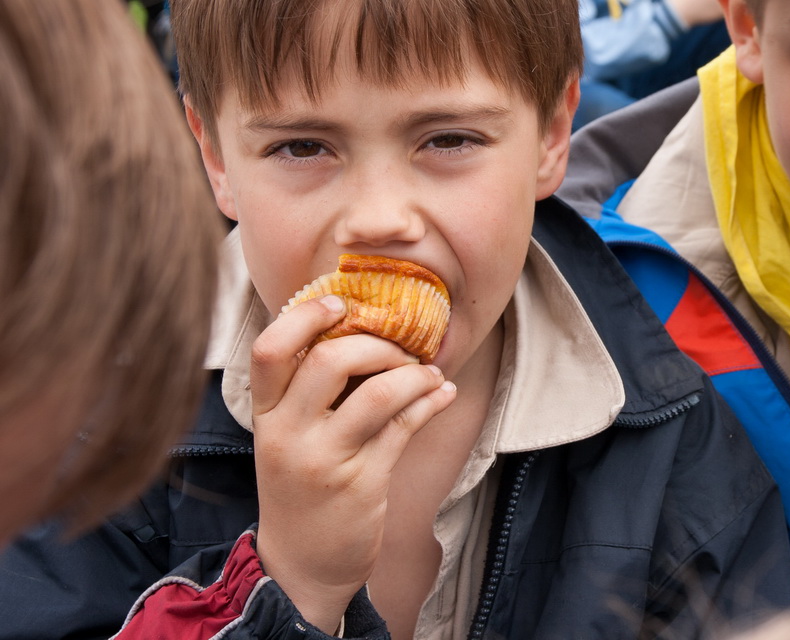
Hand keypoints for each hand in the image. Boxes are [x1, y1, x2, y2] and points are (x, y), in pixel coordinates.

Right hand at [251, 295, 455, 631]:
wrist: (301, 565)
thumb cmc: (302, 485)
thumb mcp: (287, 437)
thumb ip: (308, 391)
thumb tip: (358, 328)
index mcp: (265, 416)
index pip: (269, 350)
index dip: (304, 317)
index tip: (340, 304)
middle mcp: (288, 435)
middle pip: (328, 361)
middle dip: (376, 343)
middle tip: (401, 349)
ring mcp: (325, 461)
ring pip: (377, 393)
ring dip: (414, 374)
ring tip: (430, 373)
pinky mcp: (363, 483)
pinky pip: (404, 427)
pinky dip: (431, 401)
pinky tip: (443, 393)